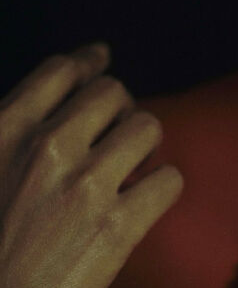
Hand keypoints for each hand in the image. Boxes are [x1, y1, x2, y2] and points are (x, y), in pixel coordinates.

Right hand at [0, 43, 182, 287]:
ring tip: (134, 169)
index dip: (87, 63)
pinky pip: (170, 179)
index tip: (100, 61)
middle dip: (120, 110)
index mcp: (4, 130)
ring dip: (145, 145)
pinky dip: (164, 187)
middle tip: (118, 134)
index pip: (61, 71)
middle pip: (112, 93)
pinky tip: (149, 201)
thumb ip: (11, 139)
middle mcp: (47, 148)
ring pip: (148, 127)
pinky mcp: (120, 226)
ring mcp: (86, 185)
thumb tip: (46, 114)